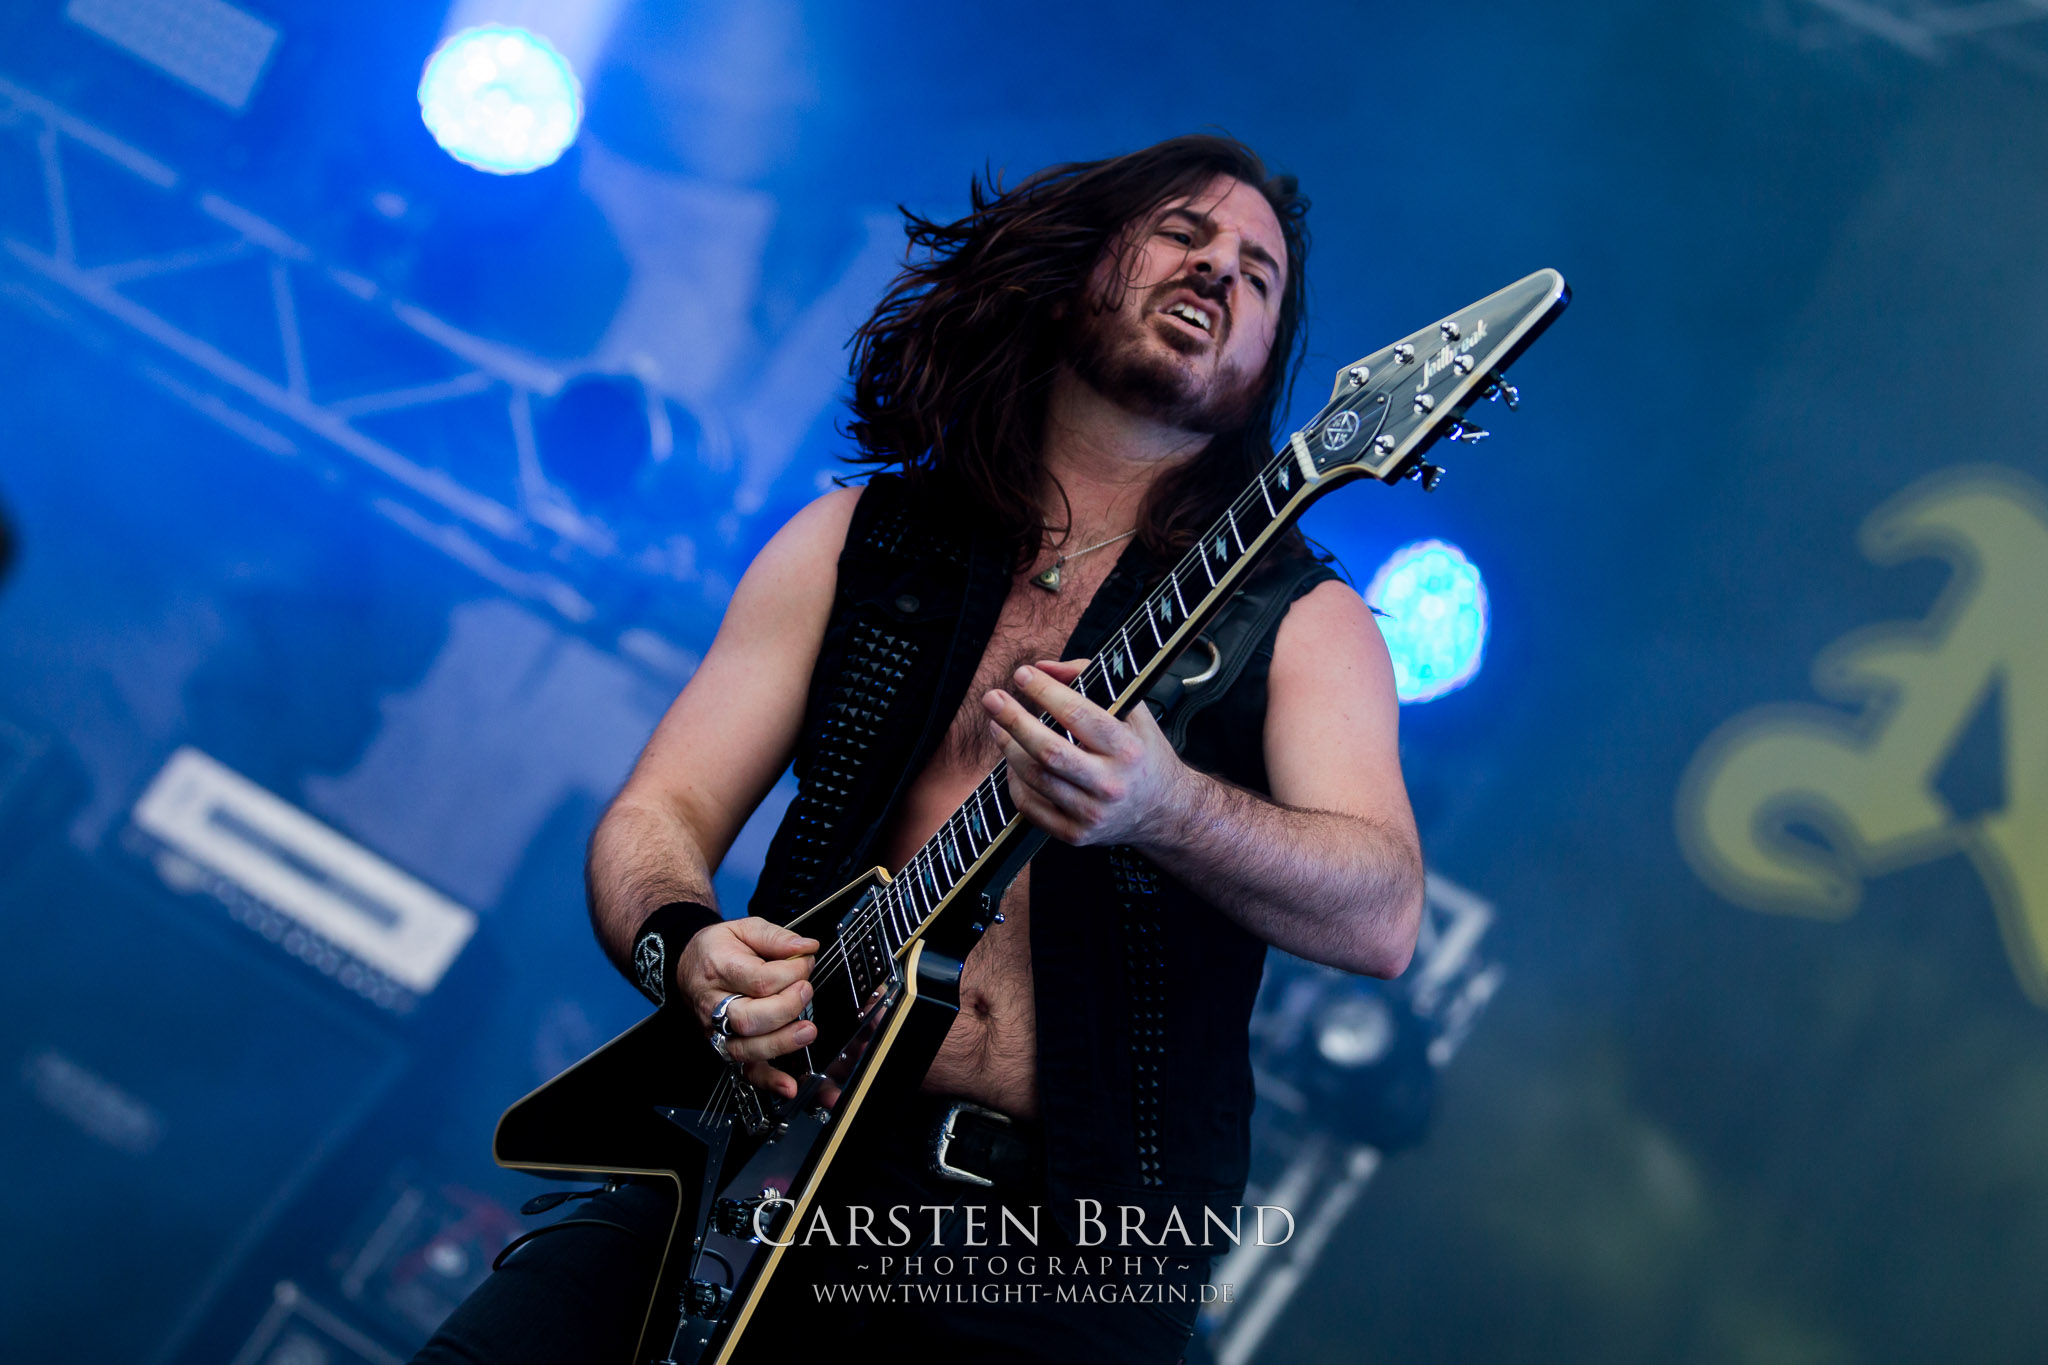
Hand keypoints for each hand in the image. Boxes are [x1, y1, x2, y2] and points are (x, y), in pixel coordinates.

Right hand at [675, 917, 817, 1098]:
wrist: (686, 964)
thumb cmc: (717, 948)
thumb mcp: (743, 928)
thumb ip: (776, 936)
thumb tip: (806, 947)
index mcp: (719, 968)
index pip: (759, 979)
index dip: (791, 973)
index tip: (805, 962)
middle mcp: (714, 1003)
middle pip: (749, 1018)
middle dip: (786, 1007)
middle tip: (805, 990)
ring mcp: (717, 1030)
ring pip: (746, 1047)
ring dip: (781, 1042)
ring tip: (807, 1030)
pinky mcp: (724, 1046)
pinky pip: (744, 1070)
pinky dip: (767, 1080)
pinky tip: (788, 1084)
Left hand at [983, 659, 1194, 848]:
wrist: (1164, 811)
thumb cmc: (1143, 754)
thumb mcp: (1133, 711)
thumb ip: (1090, 680)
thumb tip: (1042, 669)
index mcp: (1127, 749)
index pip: (1078, 715)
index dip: (1044, 692)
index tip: (1022, 675)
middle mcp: (1110, 784)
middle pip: (1048, 751)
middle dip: (1013, 721)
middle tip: (993, 699)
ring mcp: (1091, 813)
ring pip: (1034, 778)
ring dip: (1008, 748)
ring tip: (997, 725)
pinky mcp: (1075, 834)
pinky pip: (1030, 807)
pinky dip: (1014, 781)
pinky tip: (1012, 761)